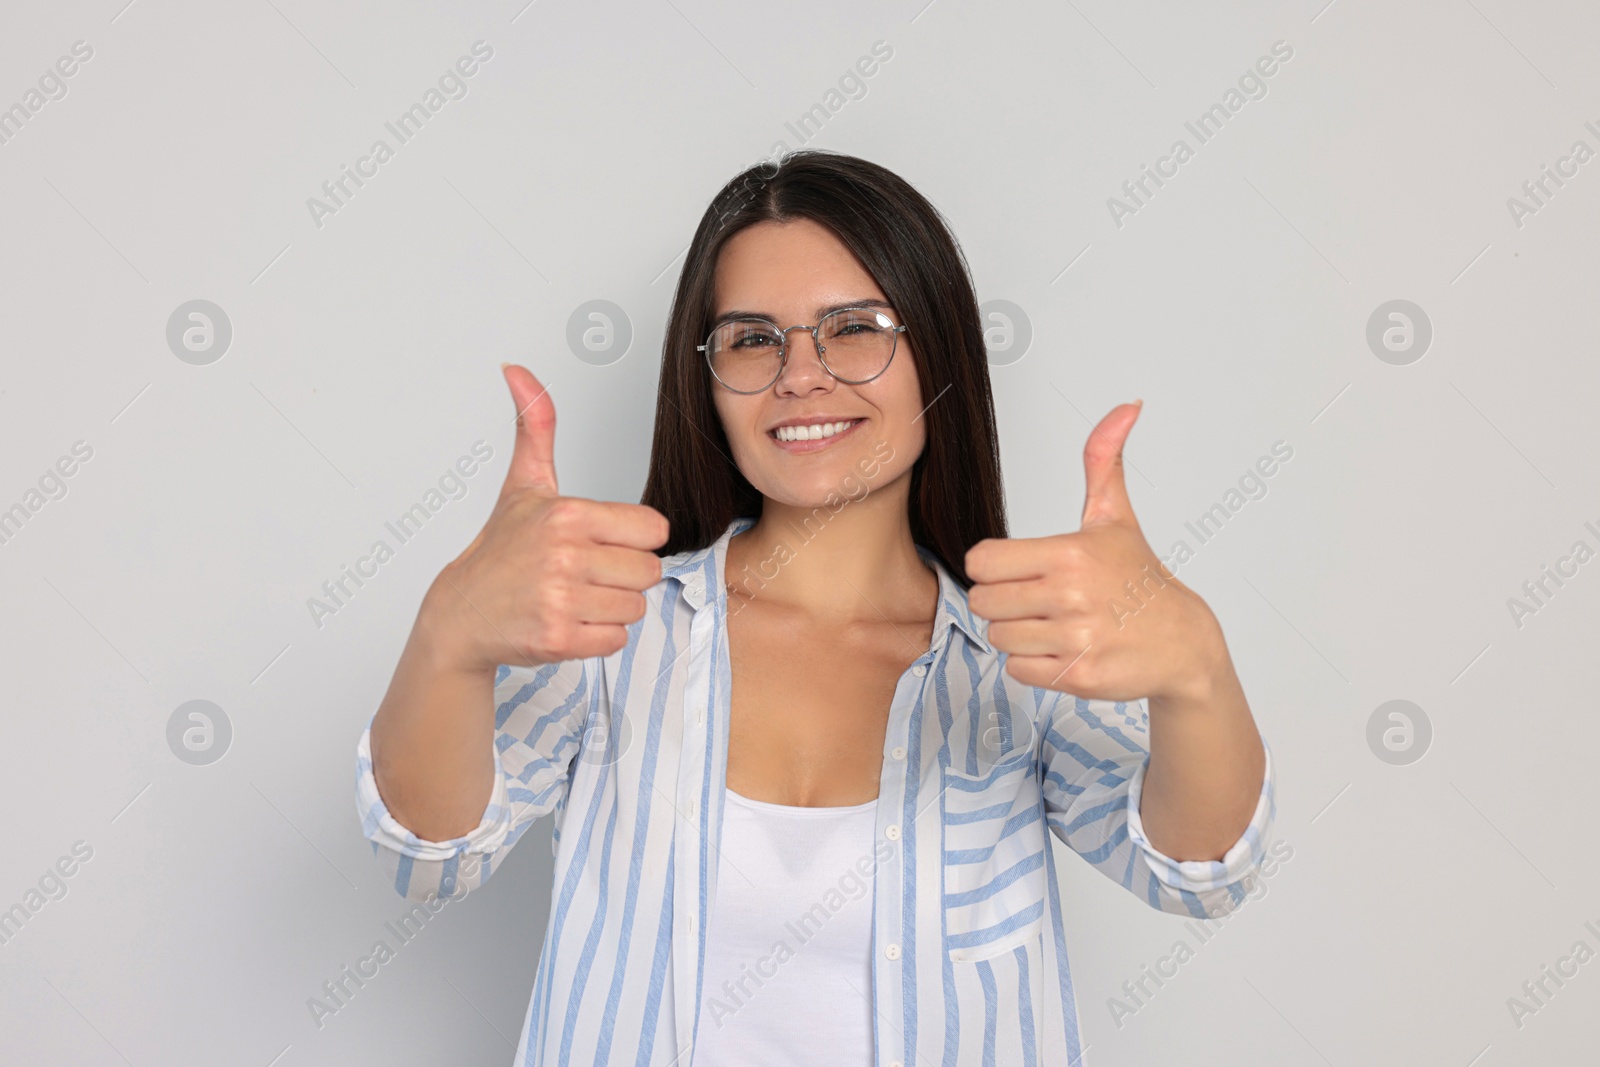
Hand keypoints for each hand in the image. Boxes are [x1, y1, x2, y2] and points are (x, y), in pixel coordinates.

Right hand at [425, 364, 669, 673]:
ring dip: (610, 607)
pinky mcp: (559, 639)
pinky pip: (616, 640)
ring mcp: (560, 600)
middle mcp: (564, 556)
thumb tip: (516, 369)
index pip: (653, 529)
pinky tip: (567, 620)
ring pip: (635, 607)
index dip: (631, 538)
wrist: (460, 614)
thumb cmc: (500, 551)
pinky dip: (597, 636)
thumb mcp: (524, 485)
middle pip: (648, 571)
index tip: (599, 542)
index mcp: (566, 514)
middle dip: (621, 575)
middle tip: (582, 573)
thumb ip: (535, 426)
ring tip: (573, 597)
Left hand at [965, 401, 1225, 702]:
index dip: (994, 567)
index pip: (982, 562)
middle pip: (984, 602)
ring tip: (1054, 625)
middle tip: (1038, 600)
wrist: (1184, 642)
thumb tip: (1126, 406)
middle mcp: (1071, 596)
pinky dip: (1033, 665)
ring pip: (999, 637)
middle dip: (1003, 602)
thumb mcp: (1116, 517)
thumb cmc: (1140, 578)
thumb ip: (1104, 460)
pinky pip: (1018, 670)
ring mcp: (1076, 640)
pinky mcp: (1078, 677)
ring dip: (1019, 634)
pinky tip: (1064, 650)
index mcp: (1070, 553)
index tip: (1019, 570)